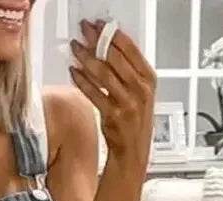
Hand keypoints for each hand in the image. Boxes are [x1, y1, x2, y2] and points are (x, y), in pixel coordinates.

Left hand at [69, 19, 155, 173]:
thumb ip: (128, 71)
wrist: (133, 153)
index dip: (112, 33)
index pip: (130, 48)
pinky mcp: (113, 116)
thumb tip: (106, 47)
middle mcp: (140, 89)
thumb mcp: (140, 93)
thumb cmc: (134, 121)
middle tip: (83, 31)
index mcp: (149, 79)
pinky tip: (74, 72)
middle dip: (96, 41)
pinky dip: (82, 81)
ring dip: (86, 57)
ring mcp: (127, 103)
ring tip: (75, 47)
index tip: (99, 24)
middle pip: (115, 58)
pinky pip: (94, 93)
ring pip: (103, 74)